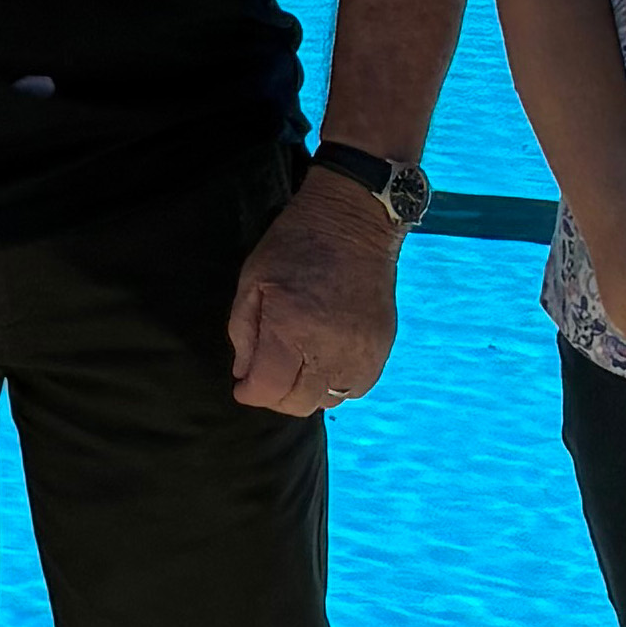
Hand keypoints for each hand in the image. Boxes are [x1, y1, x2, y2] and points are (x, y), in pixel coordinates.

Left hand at [225, 170, 405, 412]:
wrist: (354, 224)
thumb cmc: (294, 247)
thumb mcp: (252, 281)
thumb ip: (243, 332)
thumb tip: (244, 374)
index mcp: (293, 328)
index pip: (270, 388)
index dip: (250, 393)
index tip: (242, 386)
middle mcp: (332, 348)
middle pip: (300, 402)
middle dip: (275, 396)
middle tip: (265, 376)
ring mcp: (363, 352)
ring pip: (328, 400)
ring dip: (306, 393)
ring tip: (294, 369)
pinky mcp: (382, 349)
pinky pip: (355, 388)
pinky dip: (335, 385)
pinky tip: (322, 364)